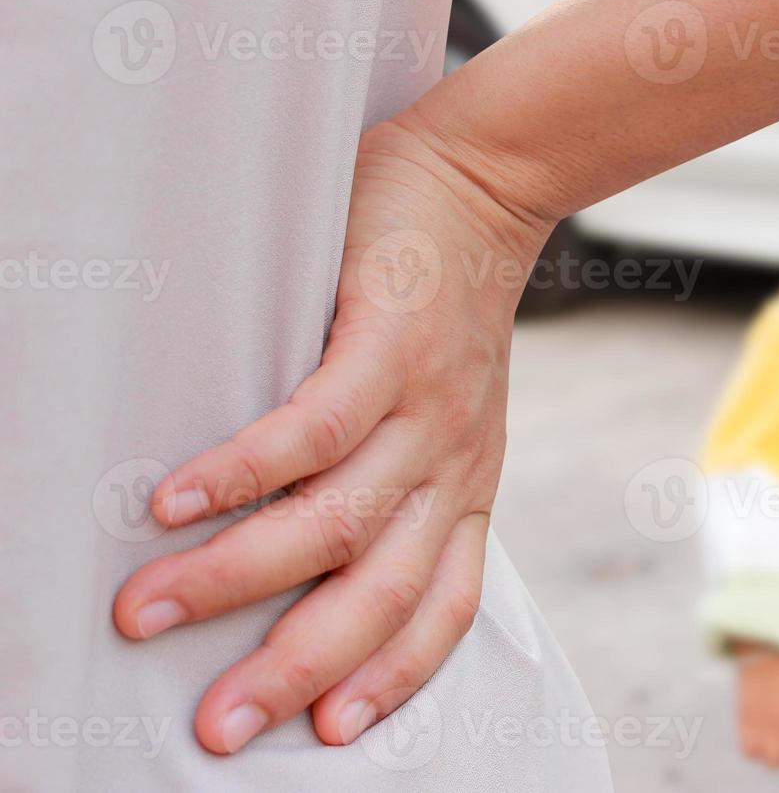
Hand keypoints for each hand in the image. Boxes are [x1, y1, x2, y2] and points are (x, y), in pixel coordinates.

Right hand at [112, 113, 551, 752]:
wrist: (485, 188)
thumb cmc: (446, 307)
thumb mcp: (451, 413)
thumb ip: (401, 477)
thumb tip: (304, 545)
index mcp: (465, 488)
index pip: (443, 608)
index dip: (392, 677)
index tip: (330, 732)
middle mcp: (453, 463)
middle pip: (380, 592)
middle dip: (294, 667)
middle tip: (216, 722)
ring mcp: (426, 407)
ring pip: (336, 520)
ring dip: (238, 575)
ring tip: (151, 609)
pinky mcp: (390, 345)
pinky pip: (315, 427)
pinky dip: (244, 470)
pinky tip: (178, 499)